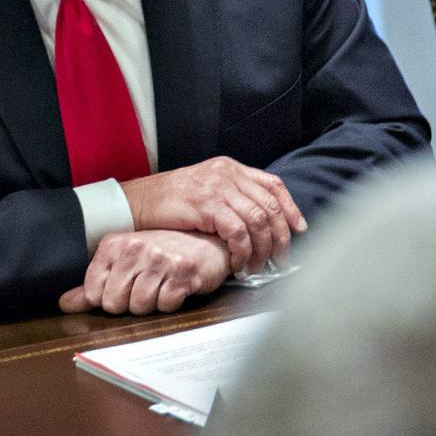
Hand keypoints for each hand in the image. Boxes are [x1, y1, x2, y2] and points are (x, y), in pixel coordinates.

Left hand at [57, 230, 231, 315]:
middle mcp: (135, 248)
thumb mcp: (124, 263)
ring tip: (161, 286)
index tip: (124, 287)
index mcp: (114, 244)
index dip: (108, 298)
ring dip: (152, 304)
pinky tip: (175, 287)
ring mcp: (159, 259)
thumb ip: (93, 285)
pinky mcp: (182, 273)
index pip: (93, 292)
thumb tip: (65, 304)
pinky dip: (171, 303)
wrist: (206, 243)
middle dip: (130, 304)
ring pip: (140, 306)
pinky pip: (165, 305)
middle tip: (145, 287)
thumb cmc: (163, 253)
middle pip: (115, 303)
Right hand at [121, 156, 305, 272]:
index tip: (299, 229)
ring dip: (263, 249)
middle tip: (281, 259)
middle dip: (281, 236)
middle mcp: (228, 174)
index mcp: (231, 168)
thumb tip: (259, 223)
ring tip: (258, 267)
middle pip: (270, 205)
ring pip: (258, 220)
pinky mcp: (206, 205)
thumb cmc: (169, 203)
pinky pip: (237, 231)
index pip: (273, 185)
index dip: (290, 208)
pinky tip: (239, 263)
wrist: (136, 203)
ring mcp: (217, 188)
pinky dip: (243, 251)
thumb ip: (231, 198)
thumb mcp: (205, 190)